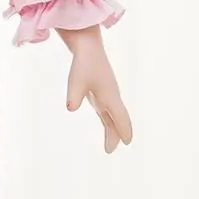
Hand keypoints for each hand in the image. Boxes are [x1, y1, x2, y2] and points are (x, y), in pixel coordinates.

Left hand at [58, 26, 132, 153]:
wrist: (88, 48)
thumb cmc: (83, 64)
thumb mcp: (76, 81)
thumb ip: (74, 95)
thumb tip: (71, 108)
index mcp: (110, 95)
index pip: (120, 116)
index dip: (124, 129)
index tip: (128, 142)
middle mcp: (112, 97)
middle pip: (117, 120)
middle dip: (116, 134)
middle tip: (110, 150)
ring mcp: (107, 95)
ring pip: (112, 116)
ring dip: (112, 130)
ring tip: (109, 146)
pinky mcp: (101, 93)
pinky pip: (107, 111)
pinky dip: (108, 121)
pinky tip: (107, 126)